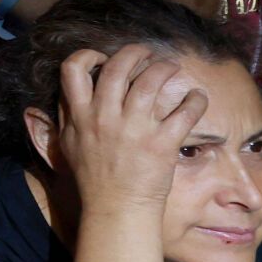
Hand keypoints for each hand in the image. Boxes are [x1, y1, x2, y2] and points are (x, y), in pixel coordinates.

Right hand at [54, 45, 208, 211]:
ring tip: (171, 68)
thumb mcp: (67, 144)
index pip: (73, 68)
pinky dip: (195, 100)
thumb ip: (66, 115)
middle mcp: (106, 116)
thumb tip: (65, 92)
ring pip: (152, 80)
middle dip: (135, 52)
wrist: (116, 209)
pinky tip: (196, 98)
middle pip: (119, 66)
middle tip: (147, 54)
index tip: (103, 59)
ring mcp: (136, 128)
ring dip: (165, 68)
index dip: (89, 56)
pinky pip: (185, 110)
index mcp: (81, 115)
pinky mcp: (162, 142)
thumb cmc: (92, 178)